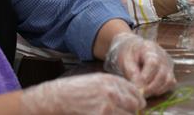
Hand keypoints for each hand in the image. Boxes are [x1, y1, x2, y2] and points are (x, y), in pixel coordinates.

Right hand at [21, 73, 145, 114]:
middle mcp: (112, 91)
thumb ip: (115, 87)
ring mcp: (107, 105)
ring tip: (111, 113)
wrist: (56, 98)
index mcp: (112, 80)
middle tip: (124, 113)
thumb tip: (131, 98)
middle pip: (135, 105)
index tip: (136, 106)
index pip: (136, 92)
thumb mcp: (97, 81)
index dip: (137, 101)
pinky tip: (103, 114)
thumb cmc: (75, 90)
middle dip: (132, 111)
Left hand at [104, 33, 175, 96]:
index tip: (138, 87)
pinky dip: (162, 89)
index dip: (146, 77)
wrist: (136, 48)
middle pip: (162, 74)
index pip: (153, 63)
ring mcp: (168, 64)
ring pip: (168, 80)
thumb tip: (138, 88)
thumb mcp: (126, 60)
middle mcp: (163, 56)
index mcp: (150, 49)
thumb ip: (132, 73)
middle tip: (140, 94)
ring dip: (156, 90)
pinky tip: (151, 91)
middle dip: (151, 88)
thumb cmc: (130, 54)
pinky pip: (171, 83)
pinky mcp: (170, 71)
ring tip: (144, 93)